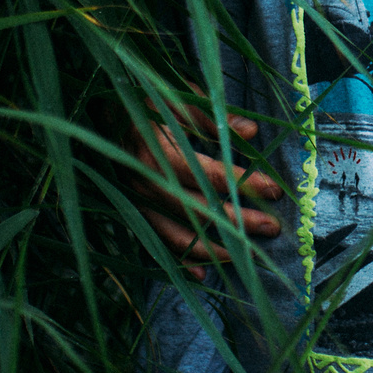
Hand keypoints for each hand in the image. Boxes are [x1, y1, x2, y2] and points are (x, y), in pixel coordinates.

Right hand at [133, 100, 282, 278]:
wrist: (99, 111)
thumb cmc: (144, 100)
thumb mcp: (178, 98)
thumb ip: (214, 119)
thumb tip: (251, 132)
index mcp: (157, 150)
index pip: (208, 173)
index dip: (242, 183)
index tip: (273, 189)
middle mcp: (145, 182)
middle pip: (198, 210)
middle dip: (238, 222)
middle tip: (272, 228)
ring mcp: (137, 201)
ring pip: (178, 235)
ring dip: (215, 249)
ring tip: (249, 255)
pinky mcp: (133, 211)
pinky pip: (157, 241)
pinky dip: (179, 260)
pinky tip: (203, 275)